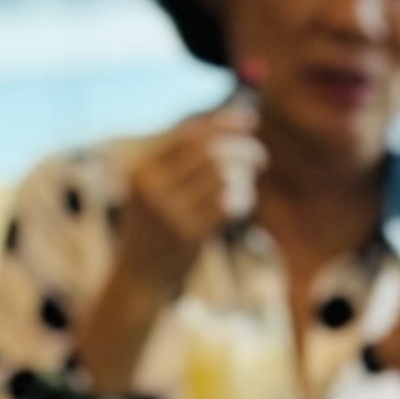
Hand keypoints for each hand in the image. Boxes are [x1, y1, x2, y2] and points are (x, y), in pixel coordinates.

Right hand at [110, 109, 258, 273]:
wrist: (138, 278)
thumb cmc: (154, 228)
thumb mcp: (154, 189)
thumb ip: (179, 162)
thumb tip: (223, 130)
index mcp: (142, 169)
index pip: (187, 135)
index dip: (222, 124)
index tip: (250, 120)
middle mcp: (151, 187)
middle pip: (208, 153)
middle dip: (241, 149)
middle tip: (261, 156)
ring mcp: (168, 211)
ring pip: (221, 178)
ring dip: (242, 178)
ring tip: (244, 186)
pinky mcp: (187, 234)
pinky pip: (226, 204)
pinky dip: (241, 198)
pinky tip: (241, 203)